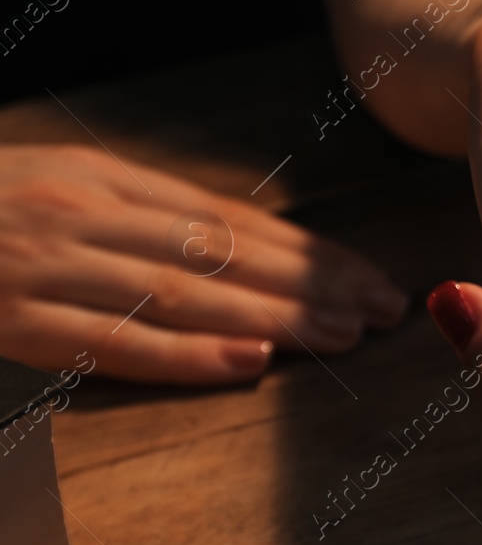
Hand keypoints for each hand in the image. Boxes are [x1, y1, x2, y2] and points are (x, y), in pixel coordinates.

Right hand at [0, 145, 406, 384]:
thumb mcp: (64, 195)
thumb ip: (145, 223)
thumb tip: (245, 254)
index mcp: (105, 182)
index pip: (232, 221)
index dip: (309, 254)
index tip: (368, 278)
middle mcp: (87, 217)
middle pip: (226, 254)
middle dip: (314, 285)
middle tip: (383, 310)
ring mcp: (50, 268)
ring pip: (186, 293)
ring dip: (275, 317)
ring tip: (343, 336)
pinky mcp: (18, 321)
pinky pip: (115, 341)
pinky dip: (187, 352)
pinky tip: (250, 362)